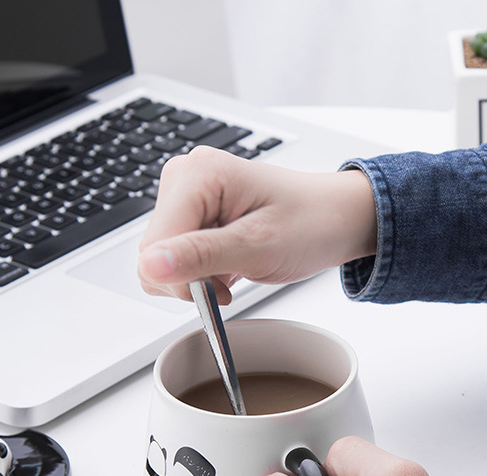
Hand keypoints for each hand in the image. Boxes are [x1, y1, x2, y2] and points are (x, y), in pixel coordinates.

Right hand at [138, 146, 376, 302]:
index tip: (219, 290)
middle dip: (189, 279)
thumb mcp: (258, 247)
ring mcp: (187, 196)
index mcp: (197, 174)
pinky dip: (200, 273)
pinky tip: (228, 267)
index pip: (153, 246)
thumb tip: (150, 265)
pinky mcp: (193, 214)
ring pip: (161, 259)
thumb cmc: (312, 223)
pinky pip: (175, 257)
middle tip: (232, 278)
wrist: (336, 218)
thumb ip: (200, 256)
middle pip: (153, 253)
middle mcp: (185, 178)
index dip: (181, 280)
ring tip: (234, 269)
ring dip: (195, 278)